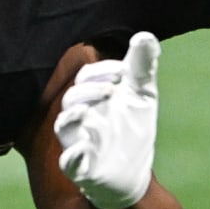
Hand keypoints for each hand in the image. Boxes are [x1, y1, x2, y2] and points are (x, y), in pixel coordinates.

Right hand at [55, 32, 160, 208]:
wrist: (134, 173)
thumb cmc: (132, 129)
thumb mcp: (141, 95)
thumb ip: (142, 67)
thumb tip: (145, 35)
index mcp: (94, 97)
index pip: (86, 76)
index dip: (101, 70)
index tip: (122, 71)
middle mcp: (82, 118)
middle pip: (71, 98)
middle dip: (89, 90)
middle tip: (111, 89)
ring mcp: (80, 143)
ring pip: (64, 126)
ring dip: (74, 116)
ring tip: (89, 111)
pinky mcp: (83, 170)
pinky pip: (69, 162)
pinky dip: (73, 156)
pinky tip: (82, 150)